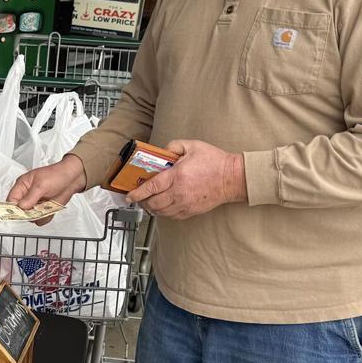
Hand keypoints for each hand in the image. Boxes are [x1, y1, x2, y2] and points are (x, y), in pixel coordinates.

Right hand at [6, 154, 87, 224]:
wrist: (72, 178)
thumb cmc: (56, 175)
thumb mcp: (41, 185)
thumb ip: (30, 197)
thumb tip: (21, 207)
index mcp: (22, 185)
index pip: (11, 199)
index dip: (13, 208)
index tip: (19, 214)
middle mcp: (27, 195)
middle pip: (20, 211)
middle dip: (28, 213)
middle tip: (36, 210)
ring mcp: (35, 203)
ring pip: (31, 217)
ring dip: (38, 216)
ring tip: (46, 207)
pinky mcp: (43, 209)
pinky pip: (41, 219)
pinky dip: (46, 217)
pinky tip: (50, 209)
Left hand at [125, 139, 246, 219]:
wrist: (232, 178)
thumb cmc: (214, 161)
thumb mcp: (192, 146)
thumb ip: (173, 146)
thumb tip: (161, 152)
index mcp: (177, 176)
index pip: (151, 188)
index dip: (137, 193)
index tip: (129, 196)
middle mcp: (179, 192)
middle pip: (153, 203)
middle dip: (142, 202)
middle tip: (137, 198)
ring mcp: (186, 204)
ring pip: (161, 212)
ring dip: (151, 208)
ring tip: (148, 202)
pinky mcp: (192, 211)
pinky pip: (172, 216)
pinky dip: (164, 213)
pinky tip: (162, 207)